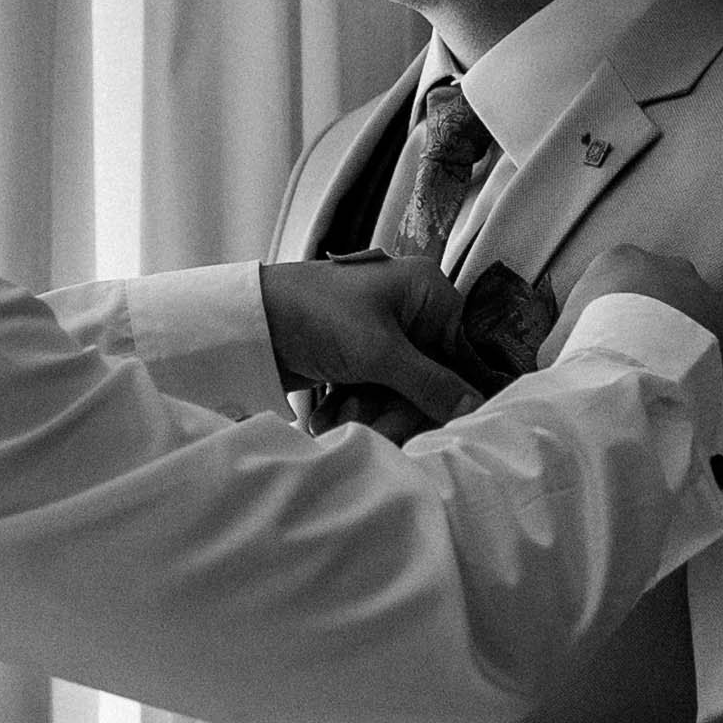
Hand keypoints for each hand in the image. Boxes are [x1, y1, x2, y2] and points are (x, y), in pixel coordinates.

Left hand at [259, 254, 484, 425]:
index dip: (456, 390)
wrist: (246, 322)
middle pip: (433, 379)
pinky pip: (374, 395)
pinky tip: (329, 413)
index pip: (465, 349)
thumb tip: (476, 408)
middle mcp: (410, 311)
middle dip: (400, 408)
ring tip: (340, 415)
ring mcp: (382, 338)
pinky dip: (353, 409)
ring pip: (402, 393)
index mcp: (426, 292)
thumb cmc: (314, 314)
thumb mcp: (378, 352)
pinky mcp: (358, 360)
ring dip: (371, 412)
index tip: (446, 423)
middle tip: (380, 430)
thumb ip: (432, 384)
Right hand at [542, 243, 722, 391]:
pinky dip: (721, 366)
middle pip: (665, 295)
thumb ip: (563, 346)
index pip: (620, 284)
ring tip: (671, 380)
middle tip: (643, 363)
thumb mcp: (555, 345)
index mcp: (621, 261)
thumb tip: (561, 366)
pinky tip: (701, 388)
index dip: (614, 320)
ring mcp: (709, 295)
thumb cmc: (585, 346)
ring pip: (701, 319)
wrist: (633, 362)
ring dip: (689, 344)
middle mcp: (670, 267)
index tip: (610, 350)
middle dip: (657, 326)